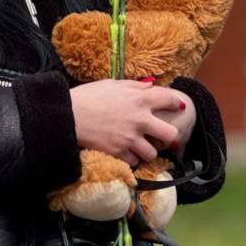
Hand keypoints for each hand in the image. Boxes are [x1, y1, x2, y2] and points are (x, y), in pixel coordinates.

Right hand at [70, 80, 186, 167]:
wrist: (68, 115)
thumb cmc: (88, 96)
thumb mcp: (112, 84)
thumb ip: (134, 86)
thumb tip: (151, 85)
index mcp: (139, 99)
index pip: (169, 99)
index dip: (175, 103)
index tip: (177, 107)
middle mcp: (139, 120)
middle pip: (170, 134)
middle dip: (168, 137)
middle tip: (161, 137)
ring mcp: (130, 138)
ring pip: (152, 153)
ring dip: (147, 151)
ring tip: (139, 147)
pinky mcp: (119, 152)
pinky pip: (134, 162)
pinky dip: (130, 159)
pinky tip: (124, 152)